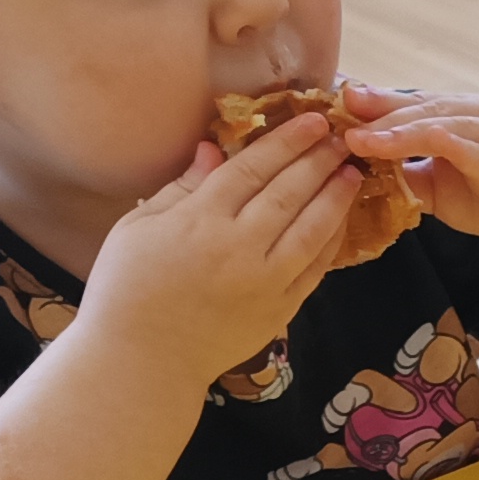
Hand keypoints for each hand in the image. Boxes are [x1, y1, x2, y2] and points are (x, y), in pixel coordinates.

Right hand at [85, 105, 356, 385]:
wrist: (142, 360)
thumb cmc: (127, 289)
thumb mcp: (138, 227)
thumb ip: (181, 187)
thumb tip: (213, 149)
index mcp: (200, 220)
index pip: (252, 169)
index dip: (285, 141)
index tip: (311, 120)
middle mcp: (239, 247)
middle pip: (288, 193)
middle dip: (318, 161)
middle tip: (341, 137)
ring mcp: (265, 281)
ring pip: (311, 230)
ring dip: (335, 198)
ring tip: (351, 173)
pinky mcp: (280, 310)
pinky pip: (315, 269)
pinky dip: (331, 243)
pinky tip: (342, 222)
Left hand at [335, 82, 478, 258]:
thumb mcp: (442, 185)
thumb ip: (407, 172)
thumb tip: (359, 168)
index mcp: (461, 113)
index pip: (407, 101)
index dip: (367, 103)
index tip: (325, 109)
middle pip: (418, 105)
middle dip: (372, 112)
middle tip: (331, 120)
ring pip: (439, 122)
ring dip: (396, 129)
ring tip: (357, 138)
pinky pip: (470, 149)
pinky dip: (438, 146)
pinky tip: (408, 150)